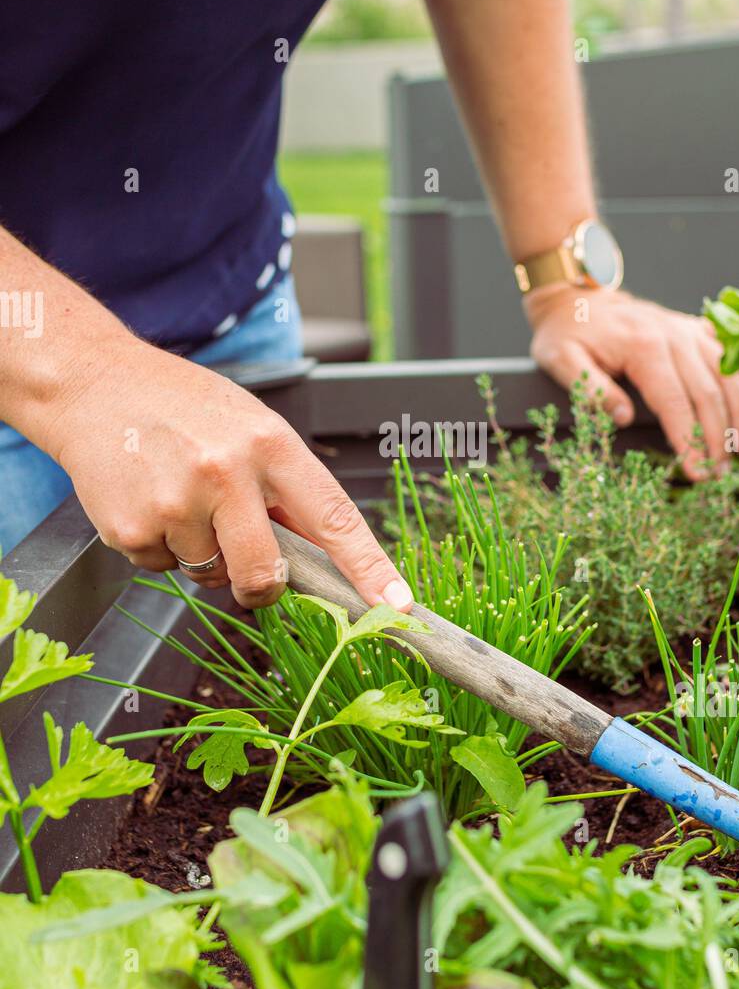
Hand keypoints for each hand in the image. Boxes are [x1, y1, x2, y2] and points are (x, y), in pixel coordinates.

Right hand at [47, 334, 412, 610]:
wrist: (92, 383)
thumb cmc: (181, 406)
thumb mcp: (250, 426)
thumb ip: (286, 487)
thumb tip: (322, 555)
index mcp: (269, 444)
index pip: (334, 517)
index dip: (369, 567)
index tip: (397, 605)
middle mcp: (226, 472)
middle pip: (264, 573)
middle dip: (260, 585)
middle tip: (245, 565)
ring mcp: (175, 502)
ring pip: (209, 574)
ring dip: (199, 552)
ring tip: (177, 495)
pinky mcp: (131, 527)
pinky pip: (161, 570)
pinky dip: (157, 548)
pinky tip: (146, 500)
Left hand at [525, 284, 738, 480]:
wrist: (575, 294)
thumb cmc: (566, 333)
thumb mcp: (561, 361)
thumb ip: (591, 390)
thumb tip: (621, 418)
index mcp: (642, 347)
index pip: (674, 403)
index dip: (689, 441)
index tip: (698, 473)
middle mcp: (673, 336)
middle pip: (708, 393)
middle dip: (718, 438)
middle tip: (721, 475)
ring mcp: (686, 329)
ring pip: (728, 371)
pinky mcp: (693, 326)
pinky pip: (731, 342)